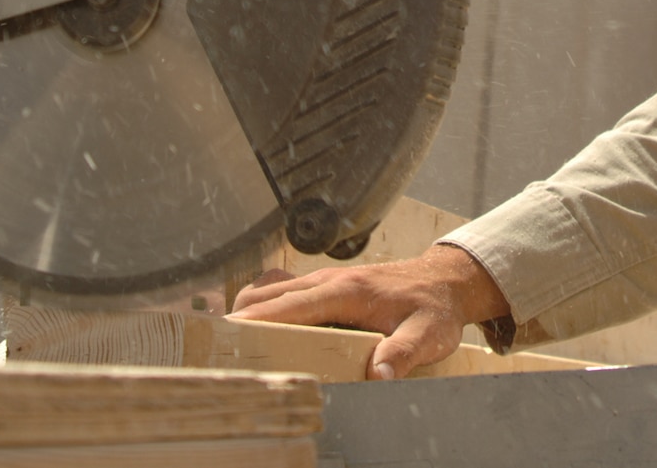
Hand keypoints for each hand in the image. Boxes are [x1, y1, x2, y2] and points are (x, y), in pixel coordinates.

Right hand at [226, 244, 510, 379]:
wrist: (444, 281)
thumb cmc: (433, 309)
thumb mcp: (427, 335)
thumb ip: (402, 354)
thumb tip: (377, 375)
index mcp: (346, 291)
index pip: (292, 305)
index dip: (257, 319)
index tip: (228, 332)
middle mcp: (327, 280)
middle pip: (268, 296)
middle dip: (239, 318)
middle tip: (212, 346)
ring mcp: (323, 281)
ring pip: (270, 291)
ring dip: (247, 312)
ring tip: (226, 344)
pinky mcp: (323, 287)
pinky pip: (281, 292)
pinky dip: (261, 307)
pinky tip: (258, 331)